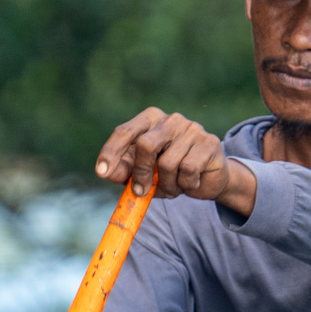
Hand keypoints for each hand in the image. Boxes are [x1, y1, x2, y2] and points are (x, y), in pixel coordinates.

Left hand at [95, 107, 256, 213]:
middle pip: (145, 145)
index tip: (102, 173)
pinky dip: (186, 184)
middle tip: (140, 191)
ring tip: (174, 186)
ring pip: (168, 163)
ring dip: (168, 184)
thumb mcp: (143, 174)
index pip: (125, 132)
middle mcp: (170, 119)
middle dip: (140, 173)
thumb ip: (124, 172)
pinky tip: (192, 182)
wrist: (208, 180)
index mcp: (150, 119)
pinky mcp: (208, 143)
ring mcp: (191, 128)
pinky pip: (188, 170)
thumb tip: (107, 173)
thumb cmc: (171, 173)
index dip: (111, 152)